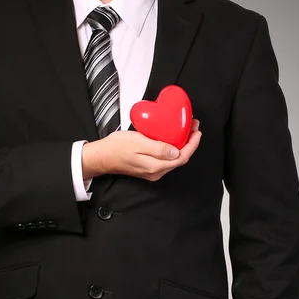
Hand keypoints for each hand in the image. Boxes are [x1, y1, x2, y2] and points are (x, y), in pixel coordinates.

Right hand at [82, 118, 201, 180]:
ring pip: (174, 159)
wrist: (102, 157)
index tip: (197, 131)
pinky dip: (173, 148)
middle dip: (190, 143)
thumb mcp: (138, 143)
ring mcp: (152, 172)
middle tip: (193, 127)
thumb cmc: (116, 148)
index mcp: (155, 166)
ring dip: (182, 145)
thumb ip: (158, 148)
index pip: (182, 157)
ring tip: (185, 130)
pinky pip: (166, 159)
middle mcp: (156, 172)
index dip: (193, 144)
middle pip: (180, 159)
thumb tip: (176, 151)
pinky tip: (172, 138)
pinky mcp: (148, 168)